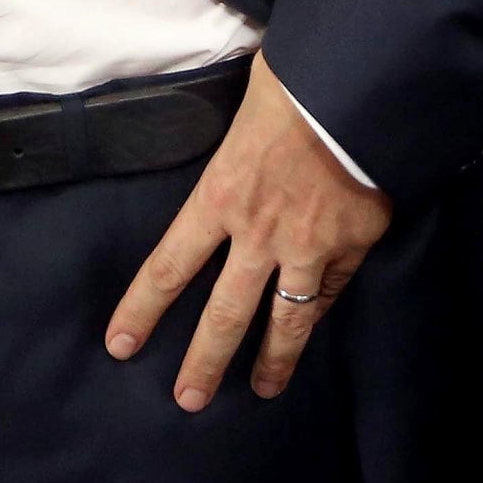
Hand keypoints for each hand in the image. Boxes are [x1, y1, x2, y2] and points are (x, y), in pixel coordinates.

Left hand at [104, 56, 392, 411]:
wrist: (362, 85)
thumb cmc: (296, 82)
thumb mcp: (244, 106)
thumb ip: (235, 143)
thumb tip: (237, 140)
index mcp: (221, 195)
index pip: (170, 265)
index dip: (143, 309)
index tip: (121, 345)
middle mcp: (259, 233)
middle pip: (224, 313)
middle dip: (204, 361)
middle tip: (188, 400)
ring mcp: (310, 246)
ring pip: (285, 320)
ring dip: (271, 360)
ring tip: (261, 389)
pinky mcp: (354, 245)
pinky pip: (332, 290)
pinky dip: (319, 313)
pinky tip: (309, 332)